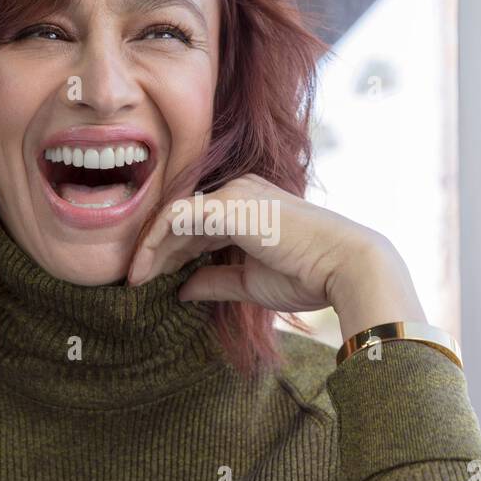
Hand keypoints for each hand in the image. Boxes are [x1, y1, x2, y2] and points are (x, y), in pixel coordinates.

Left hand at [126, 174, 428, 341]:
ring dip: (149, 248)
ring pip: (174, 216)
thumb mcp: (249, 282)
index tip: (151, 280)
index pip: (196, 224)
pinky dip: (154, 242)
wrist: (346, 267)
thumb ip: (214, 280)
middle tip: (134, 280)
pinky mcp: (229, 206)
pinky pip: (176, 218)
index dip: (170, 252)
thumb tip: (181, 290)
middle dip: (154, 250)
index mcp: (248, 204)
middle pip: (181, 218)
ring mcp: (233, 194)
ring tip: (134, 279)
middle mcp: (239, 191)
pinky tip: (143, 269)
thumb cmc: (309, 274)